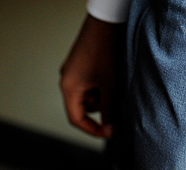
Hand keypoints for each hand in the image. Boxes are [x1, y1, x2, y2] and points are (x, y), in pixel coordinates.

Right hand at [59, 15, 125, 137]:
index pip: (77, 118)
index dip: (92, 129)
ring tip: (116, 81)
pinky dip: (102, 83)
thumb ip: (109, 111)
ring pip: (89, 94)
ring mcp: (73, 72)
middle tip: (118, 98)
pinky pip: (90, 82)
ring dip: (103, 93)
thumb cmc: (106, 50)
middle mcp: (66, 81)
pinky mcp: (80, 64)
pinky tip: (112, 74)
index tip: (109, 133)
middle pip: (84, 106)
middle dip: (102, 106)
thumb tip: (110, 130)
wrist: (106, 21)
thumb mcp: (110, 85)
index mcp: (68, 88)